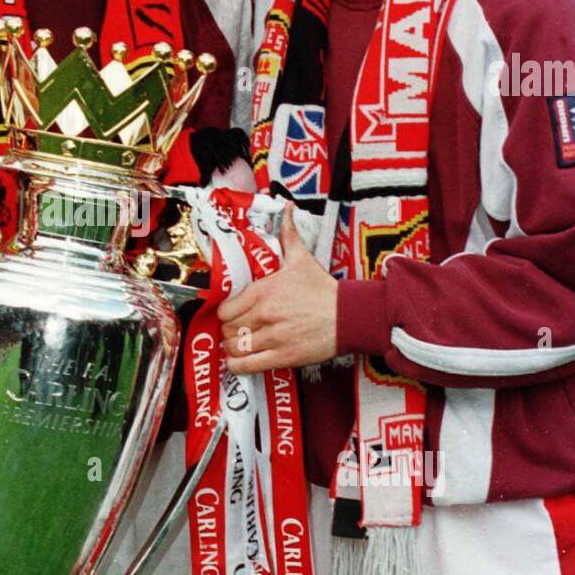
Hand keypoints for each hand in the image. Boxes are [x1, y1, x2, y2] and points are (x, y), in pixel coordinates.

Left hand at [219, 203, 337, 371]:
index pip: (225, 309)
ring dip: (233, 348)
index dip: (225, 314)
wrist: (350, 315)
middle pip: (227, 330)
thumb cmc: (323, 289)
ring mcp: (273, 338)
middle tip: (237, 330)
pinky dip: (238, 366)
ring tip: (241, 345)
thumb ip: (288, 234)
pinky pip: (246, 367)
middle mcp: (264, 315)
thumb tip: (287, 207)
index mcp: (263, 291)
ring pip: (234, 348)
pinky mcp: (283, 357)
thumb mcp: (302, 259)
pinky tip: (242, 361)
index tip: (232, 315)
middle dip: (229, 331)